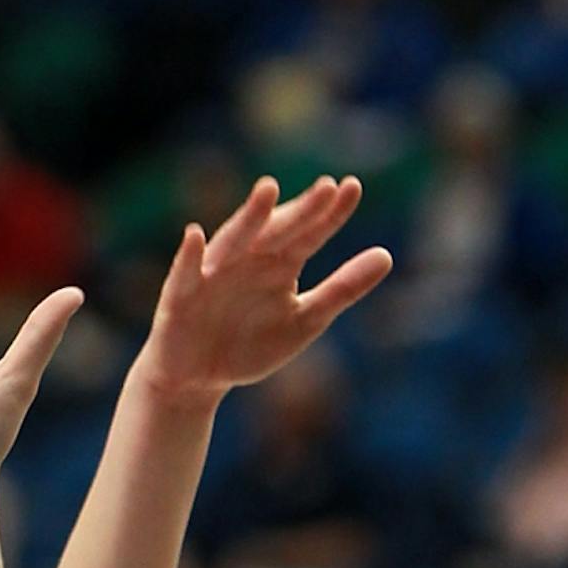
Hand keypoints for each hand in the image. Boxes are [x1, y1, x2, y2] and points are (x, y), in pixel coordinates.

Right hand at [134, 175, 391, 408]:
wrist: (195, 379)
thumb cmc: (247, 345)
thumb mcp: (303, 321)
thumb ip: (341, 289)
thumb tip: (387, 255)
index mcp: (280, 263)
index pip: (309, 233)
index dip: (330, 214)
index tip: (353, 188)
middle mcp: (248, 259)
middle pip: (277, 231)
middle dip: (299, 211)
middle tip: (326, 188)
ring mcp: (214, 274)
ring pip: (234, 241)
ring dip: (248, 217)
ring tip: (267, 191)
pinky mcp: (181, 296)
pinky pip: (185, 274)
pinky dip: (189, 256)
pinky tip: (195, 236)